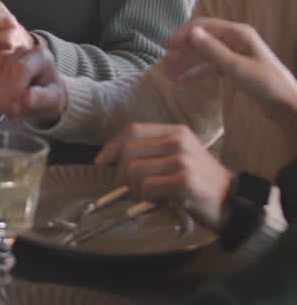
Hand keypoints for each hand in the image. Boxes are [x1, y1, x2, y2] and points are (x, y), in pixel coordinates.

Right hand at [0, 42, 65, 126]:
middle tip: (14, 115)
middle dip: (5, 98)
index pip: (21, 68)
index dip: (15, 89)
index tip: (16, 108)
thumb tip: (27, 98)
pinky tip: (2, 105)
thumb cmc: (50, 95)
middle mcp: (22, 52)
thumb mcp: (53, 100)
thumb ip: (42, 98)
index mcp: (40, 56)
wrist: (44, 94)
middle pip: (4, 72)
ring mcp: (6, 56)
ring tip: (11, 111)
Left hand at [94, 123, 232, 230]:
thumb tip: (111, 159)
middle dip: (122, 174)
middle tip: (134, 189)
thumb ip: (151, 153)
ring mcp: (183, 160)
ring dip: (136, 190)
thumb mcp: (178, 158)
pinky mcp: (186, 180)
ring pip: (134, 170)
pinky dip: (148, 199)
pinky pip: (147, 188)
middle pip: (128, 151)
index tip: (101, 162)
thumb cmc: (200, 184)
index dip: (112, 146)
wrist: (233, 204)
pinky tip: (162, 201)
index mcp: (176, 132)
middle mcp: (179, 141)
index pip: (132, 131)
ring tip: (152, 196)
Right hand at [159, 17, 296, 130]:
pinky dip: (197, 73)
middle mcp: (234, 40)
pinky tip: (184, 81)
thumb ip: (212, 49)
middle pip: (202, 40)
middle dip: (182, 51)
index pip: (203, 26)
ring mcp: (235, 54)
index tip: (165, 47)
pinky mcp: (235, 68)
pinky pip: (211, 66)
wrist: (287, 105)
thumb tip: (190, 32)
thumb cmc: (264, 83)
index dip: (182, 35)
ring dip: (187, 62)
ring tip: (169, 74)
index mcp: (237, 33)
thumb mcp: (235, 66)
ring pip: (204, 54)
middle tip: (164, 63)